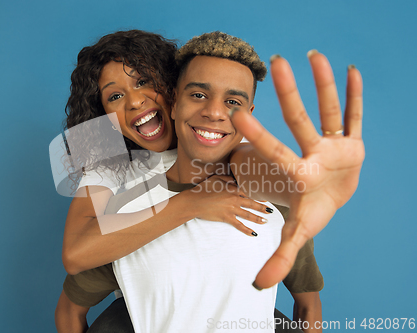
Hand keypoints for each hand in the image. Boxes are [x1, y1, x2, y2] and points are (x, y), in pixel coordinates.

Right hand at [186, 175, 272, 236]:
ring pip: (248, 214)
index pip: (249, 191)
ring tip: (265, 221)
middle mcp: (234, 198)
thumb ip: (226, 179)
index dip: (258, 194)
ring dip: (258, 218)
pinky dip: (247, 230)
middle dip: (262, 207)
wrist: (193, 201)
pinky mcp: (226, 218)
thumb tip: (234, 180)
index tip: (265, 196)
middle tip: (271, 210)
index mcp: (232, 188)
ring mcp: (231, 209)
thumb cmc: (202, 189)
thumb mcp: (214, 179)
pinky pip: (239, 225)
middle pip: (252, 203)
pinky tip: (254, 234)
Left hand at [230, 51, 363, 288]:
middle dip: (290, 92)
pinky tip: (350, 70)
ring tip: (312, 54)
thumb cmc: (312, 210)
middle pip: (300, 120)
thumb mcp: (300, 232)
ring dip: (323, 83)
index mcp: (298, 172)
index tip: (238, 113)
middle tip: (275, 62)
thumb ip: (279, 255)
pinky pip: (353, 115)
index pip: (275, 150)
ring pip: (327, 109)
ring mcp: (332, 145)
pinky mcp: (352, 142)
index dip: (258, 135)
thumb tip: (258, 286)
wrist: (330, 196)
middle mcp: (312, 153)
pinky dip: (354, 95)